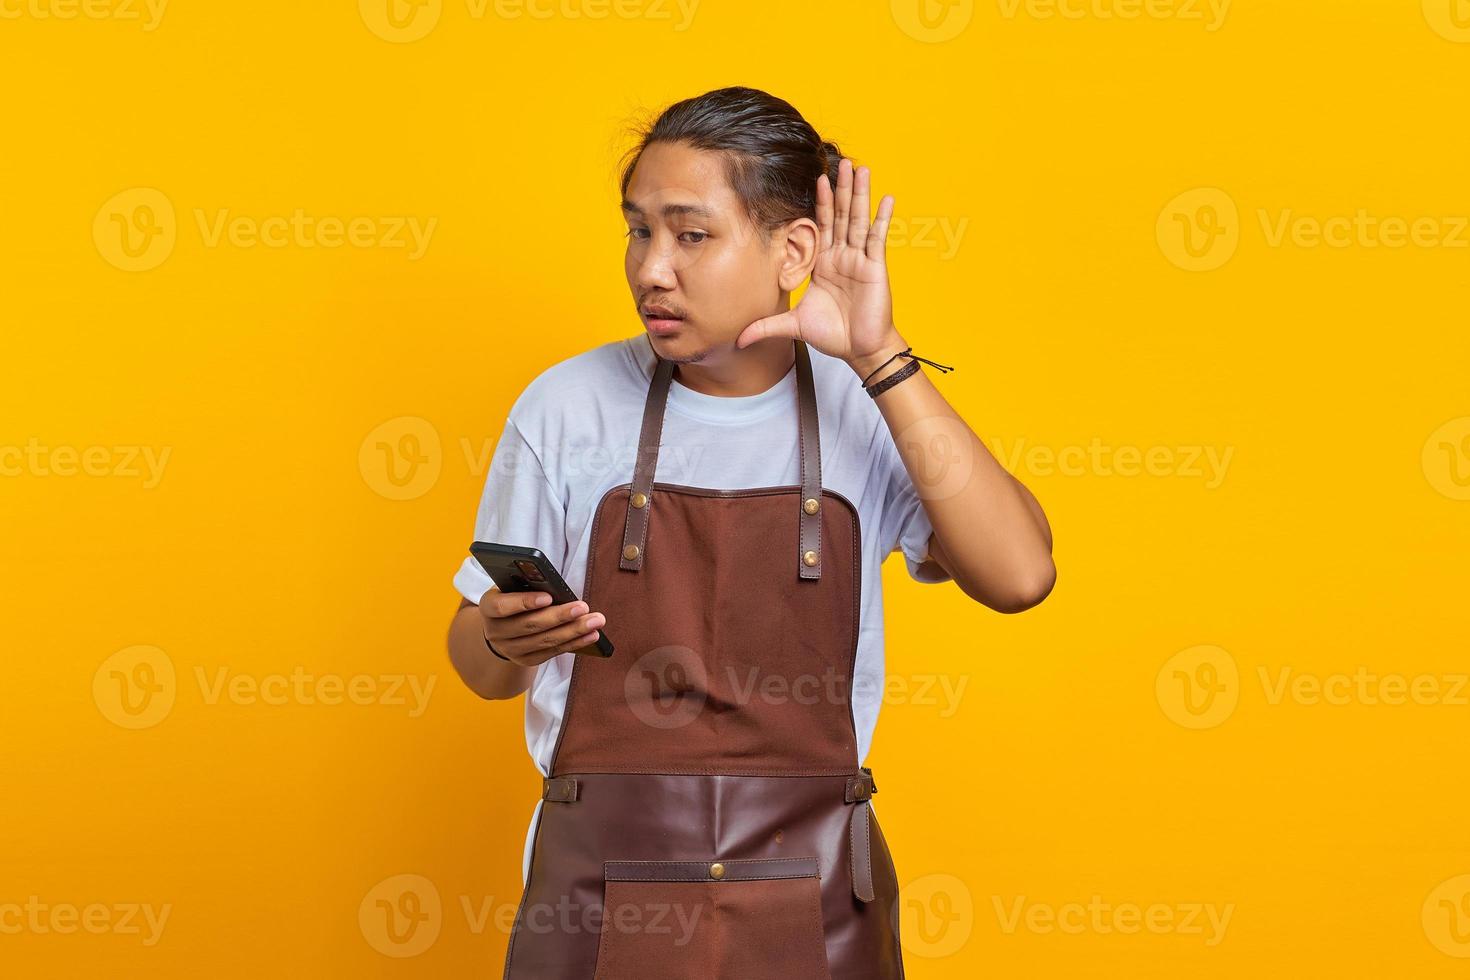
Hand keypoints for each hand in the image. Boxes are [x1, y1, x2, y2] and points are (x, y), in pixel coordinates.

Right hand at [478, 587, 605, 665]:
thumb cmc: (513, 596)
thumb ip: (527, 584)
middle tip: (583, 607)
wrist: (502, 625)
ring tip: (595, 621)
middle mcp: (495, 631)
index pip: (502, 607)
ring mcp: (510, 649)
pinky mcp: (526, 660)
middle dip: (559, 616)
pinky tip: (592, 635)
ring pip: (544, 641)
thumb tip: (556, 588)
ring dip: (573, 631)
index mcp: (488, 607)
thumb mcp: (512, 586)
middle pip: (530, 626)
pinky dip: (574, 643)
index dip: (524, 602)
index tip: (548, 597)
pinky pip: (552, 652)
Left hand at [735, 158, 905, 376]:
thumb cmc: (834, 336)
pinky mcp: (875, 267)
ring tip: (861, 168)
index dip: (820, 202)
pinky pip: (878, 238)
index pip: (821, 225)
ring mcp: (860, 260)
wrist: (860, 351)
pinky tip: (886, 198)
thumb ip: (766, 327)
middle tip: (842, 161)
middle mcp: (843, 256)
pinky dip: (882, 218)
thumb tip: (737, 339)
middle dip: (841, 188)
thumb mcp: (793, 326)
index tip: (817, 179)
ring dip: (860, 193)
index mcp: (825, 263)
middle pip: (841, 215)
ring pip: (858, 219)